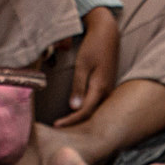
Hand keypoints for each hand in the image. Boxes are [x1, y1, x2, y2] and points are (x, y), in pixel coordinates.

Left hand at [57, 7, 123, 122]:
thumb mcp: (82, 65)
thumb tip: (74, 108)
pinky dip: (86, 110)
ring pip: (95, 110)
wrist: (108, 33)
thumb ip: (78, 86)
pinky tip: (76, 113)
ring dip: (81, 118)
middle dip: (75, 124)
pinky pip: (96, 103)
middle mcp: (107, 91)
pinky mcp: (106, 86)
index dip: (70, 120)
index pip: (85, 111)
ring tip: (66, 125)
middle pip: (91, 115)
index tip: (56, 126)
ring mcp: (108, 89)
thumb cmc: (93, 46)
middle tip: (59, 132)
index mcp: (100, 87)